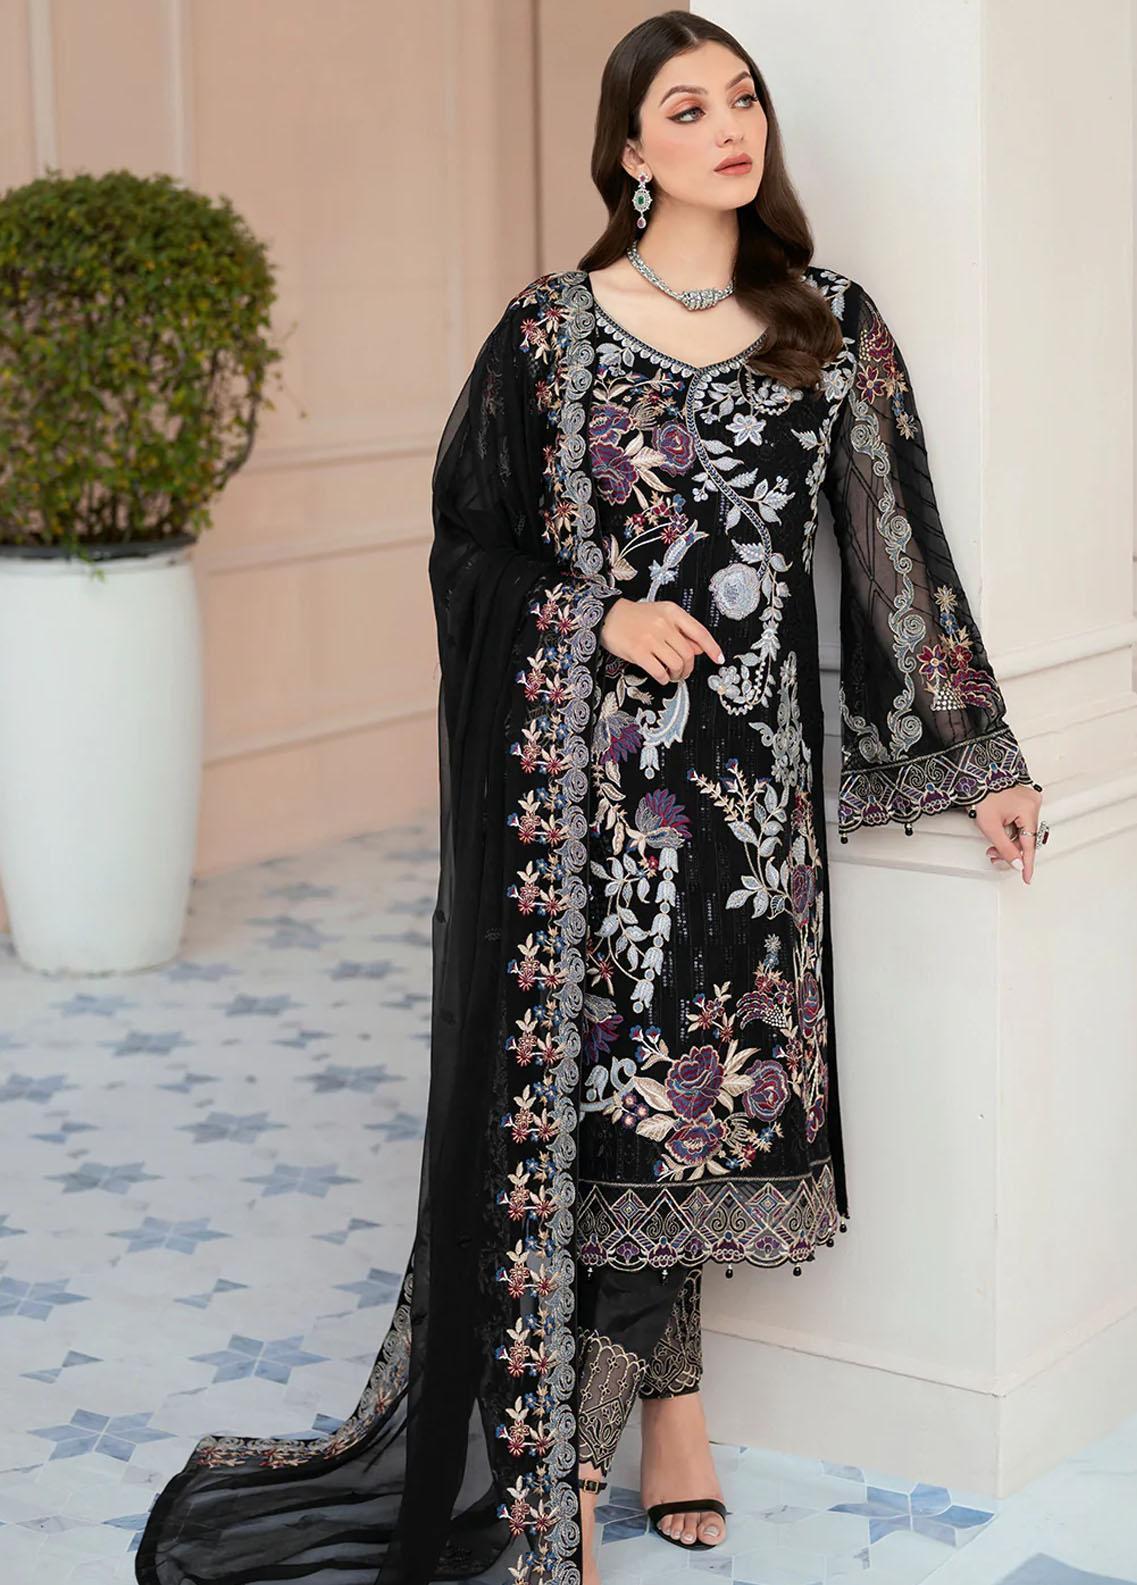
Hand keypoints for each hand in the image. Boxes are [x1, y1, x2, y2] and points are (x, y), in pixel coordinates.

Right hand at [599, 597, 723, 684]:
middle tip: (683, 672)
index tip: (718, 659)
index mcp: (672, 612)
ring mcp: (650, 638)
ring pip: (676, 664)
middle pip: (688, 653)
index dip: (712, 648)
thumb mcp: (661, 616)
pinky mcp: (638, 651)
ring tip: (671, 674)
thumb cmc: (635, 617)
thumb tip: (700, 649)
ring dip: (677, 674)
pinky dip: (663, 678)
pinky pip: (659, 671)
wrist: (607, 616)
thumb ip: (681, 631)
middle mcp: (663, 624)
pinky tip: (661, 676)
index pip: (699, 632)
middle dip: (688, 668)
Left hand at [973, 785, 1043, 883]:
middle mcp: (1033, 803)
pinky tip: (1000, 832)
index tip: (1026, 876)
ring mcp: (1029, 800)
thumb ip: (1005, 848)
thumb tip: (1017, 863)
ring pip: (1022, 830)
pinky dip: (1010, 830)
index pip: (1029, 844)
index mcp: (1029, 809)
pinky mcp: (1023, 799)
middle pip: (1025, 837)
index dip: (1026, 863)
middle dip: (1009, 849)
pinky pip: (1020, 821)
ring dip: (1008, 840)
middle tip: (994, 855)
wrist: (974, 778)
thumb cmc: (981, 795)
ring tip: (992, 845)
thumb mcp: (991, 827)